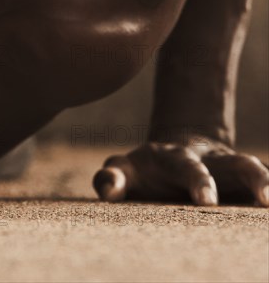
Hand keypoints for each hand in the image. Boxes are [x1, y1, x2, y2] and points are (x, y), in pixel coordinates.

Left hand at [92, 136, 268, 205]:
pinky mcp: (240, 181)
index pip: (187, 165)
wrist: (171, 155)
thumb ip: (111, 178)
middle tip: (262, 200)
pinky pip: (258, 181)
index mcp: (175, 157)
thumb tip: (110, 190)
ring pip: (252, 168)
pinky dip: (267, 187)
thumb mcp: (122, 170)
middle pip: (234, 162)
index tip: (207, 200)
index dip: (199, 179)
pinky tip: (268, 206)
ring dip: (267, 181)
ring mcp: (227, 170)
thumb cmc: (141, 171)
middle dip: (250, 178)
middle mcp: (207, 160)